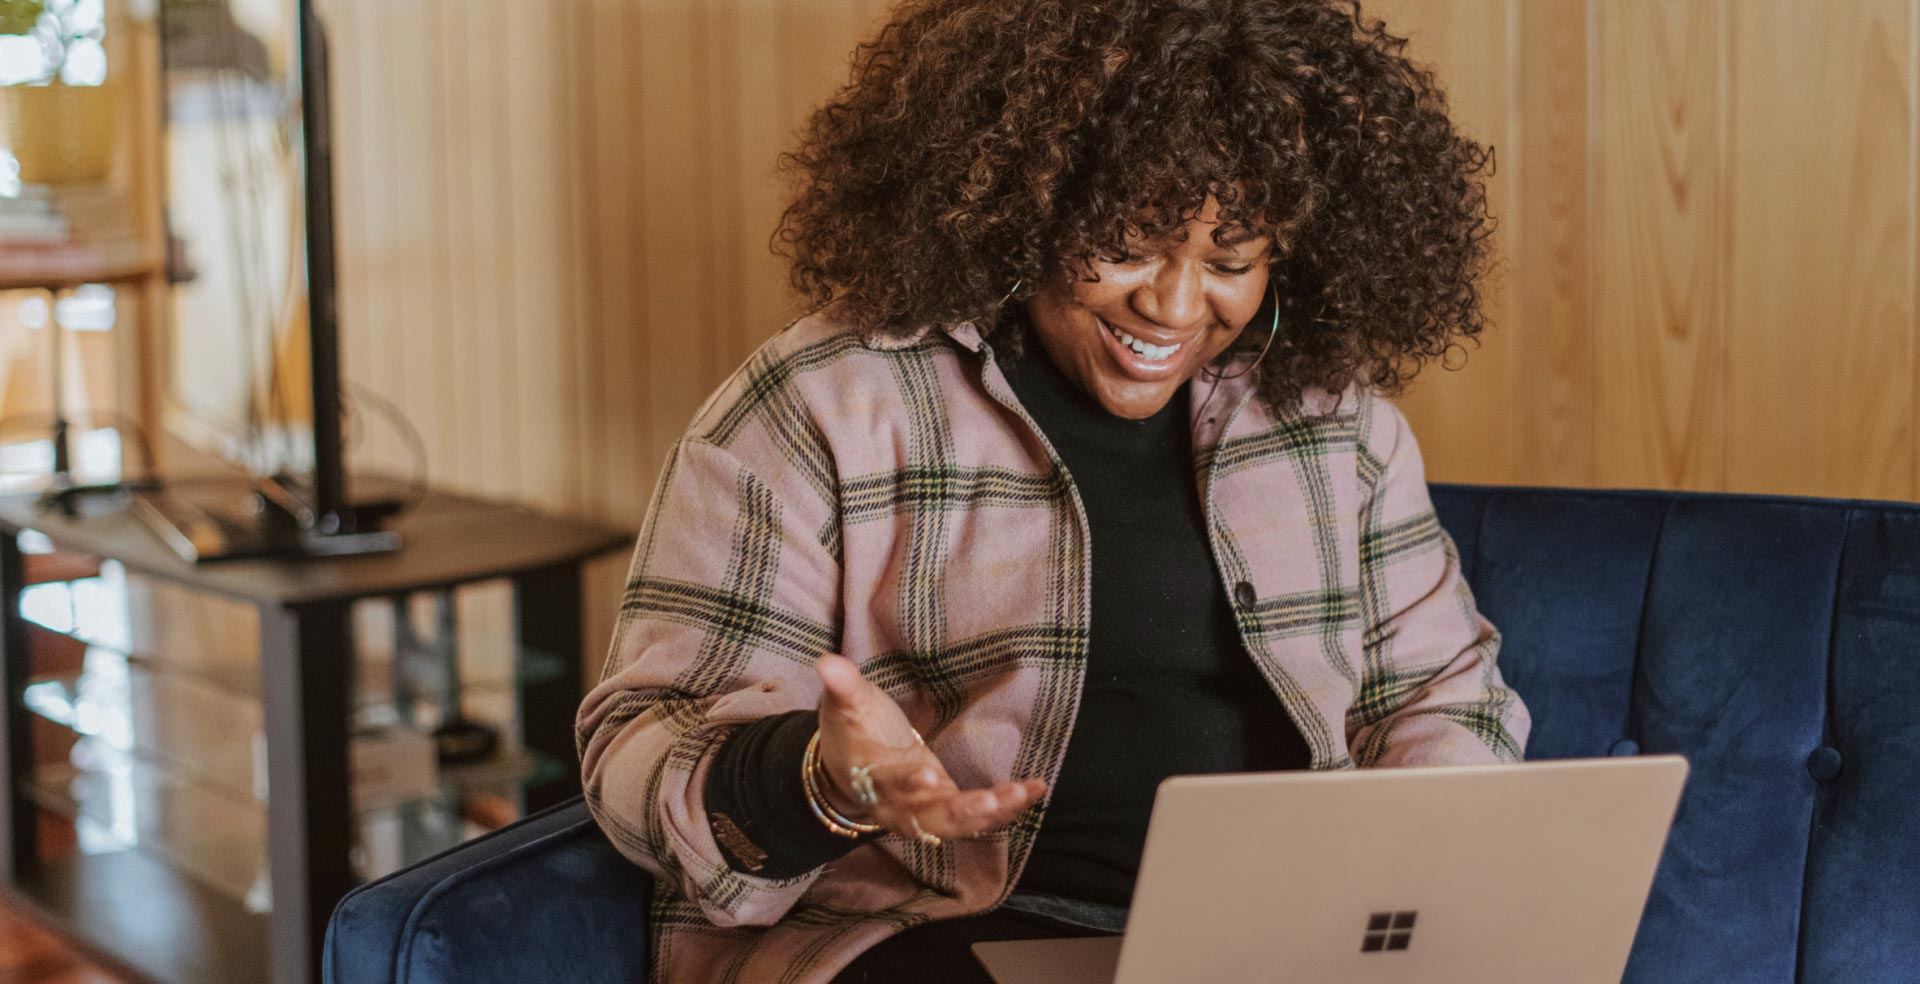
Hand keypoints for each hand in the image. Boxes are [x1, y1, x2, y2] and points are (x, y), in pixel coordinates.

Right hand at [814, 654, 1046, 841]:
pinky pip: (977, 816)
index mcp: (869, 776)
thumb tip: (827, 662)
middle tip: (989, 802)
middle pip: (927, 818)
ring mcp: (924, 811)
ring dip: (991, 814)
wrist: (852, 773)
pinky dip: (1006, 808)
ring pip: (956, 823)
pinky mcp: (946, 808)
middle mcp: (897, 804)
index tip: (926, 776)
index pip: (886, 783)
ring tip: (1021, 794)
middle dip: (959, 812)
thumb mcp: (845, 706)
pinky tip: (1035, 790)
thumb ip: (842, 686)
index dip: (904, 783)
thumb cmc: (852, 733)